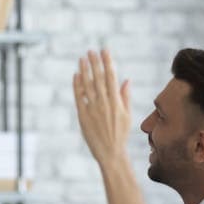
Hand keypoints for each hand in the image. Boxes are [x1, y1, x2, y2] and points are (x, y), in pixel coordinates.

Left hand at [73, 49, 131, 163]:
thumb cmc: (121, 134)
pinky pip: (79, 97)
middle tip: (91, 50)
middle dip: (95, 63)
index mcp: (117, 101)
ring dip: (84, 70)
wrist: (111, 152)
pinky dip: (77, 85)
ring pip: (88, 85)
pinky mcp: (83, 115)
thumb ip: (125, 96)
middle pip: (98, 78)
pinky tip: (76, 75)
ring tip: (82, 58)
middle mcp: (105, 103)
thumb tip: (126, 80)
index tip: (104, 50)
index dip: (107, 62)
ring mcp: (93, 109)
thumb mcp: (127, 115)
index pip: (111, 76)